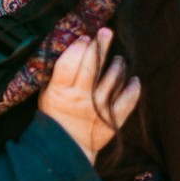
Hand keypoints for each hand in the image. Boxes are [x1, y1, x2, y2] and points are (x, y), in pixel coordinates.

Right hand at [38, 27, 139, 163]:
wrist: (66, 148)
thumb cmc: (55, 117)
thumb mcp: (46, 95)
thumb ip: (56, 76)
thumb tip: (71, 49)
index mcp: (59, 93)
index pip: (68, 65)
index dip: (77, 48)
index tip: (85, 38)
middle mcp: (79, 99)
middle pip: (90, 67)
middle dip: (99, 46)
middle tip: (106, 32)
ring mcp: (97, 109)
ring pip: (112, 80)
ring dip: (116, 65)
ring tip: (117, 59)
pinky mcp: (112, 120)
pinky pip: (127, 101)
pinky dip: (133, 88)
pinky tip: (133, 79)